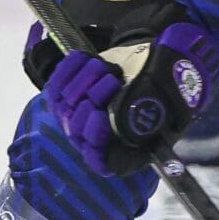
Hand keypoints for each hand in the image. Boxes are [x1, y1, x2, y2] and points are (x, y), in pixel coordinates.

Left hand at [41, 21, 218, 176]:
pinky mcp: (71, 96)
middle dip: (92, 99)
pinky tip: (87, 59)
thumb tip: (117, 123)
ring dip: (83, 80)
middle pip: (77, 130)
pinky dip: (69, 69)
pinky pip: (55, 88)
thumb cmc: (163, 79)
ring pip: (63, 106)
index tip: (100, 115)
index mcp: (128, 148)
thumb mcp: (159, 94)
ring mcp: (84, 118)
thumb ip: (140, 111)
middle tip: (113, 81)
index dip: (95, 139)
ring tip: (105, 68)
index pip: (101, 160)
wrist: (154, 59)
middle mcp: (103, 138)